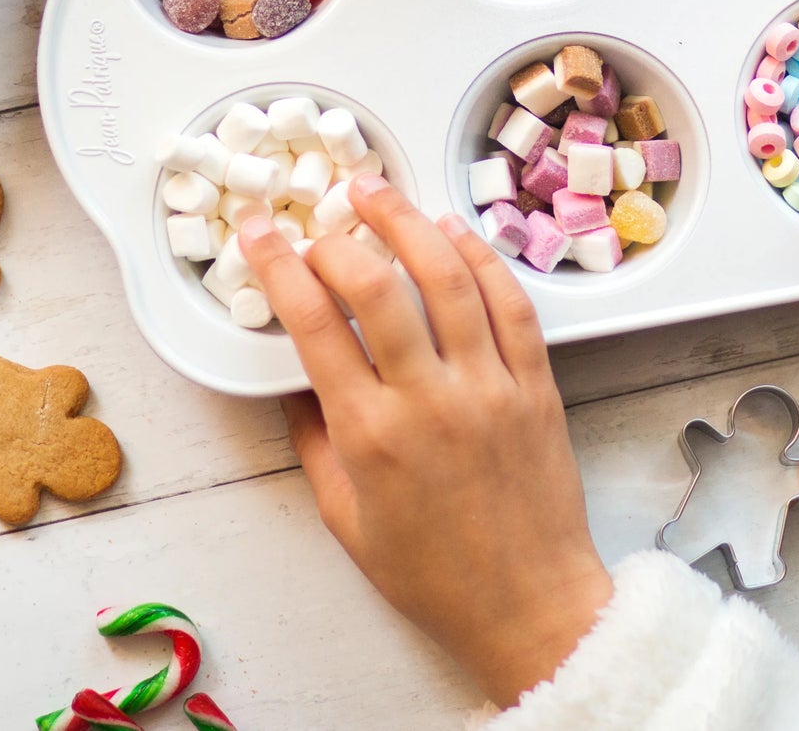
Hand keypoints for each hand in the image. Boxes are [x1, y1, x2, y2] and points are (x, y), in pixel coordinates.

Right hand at [240, 177, 612, 707]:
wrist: (528, 606)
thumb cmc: (433, 574)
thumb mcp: (345, 519)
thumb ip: (313, 441)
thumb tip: (293, 378)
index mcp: (371, 436)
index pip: (315, 326)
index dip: (280, 267)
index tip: (263, 234)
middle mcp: (430, 401)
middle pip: (379, 288)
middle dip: (342, 237)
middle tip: (325, 213)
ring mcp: (489, 387)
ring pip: (450, 279)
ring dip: (410, 224)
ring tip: (381, 193)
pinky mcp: (536, 384)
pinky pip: (510, 304)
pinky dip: (481, 258)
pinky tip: (455, 231)